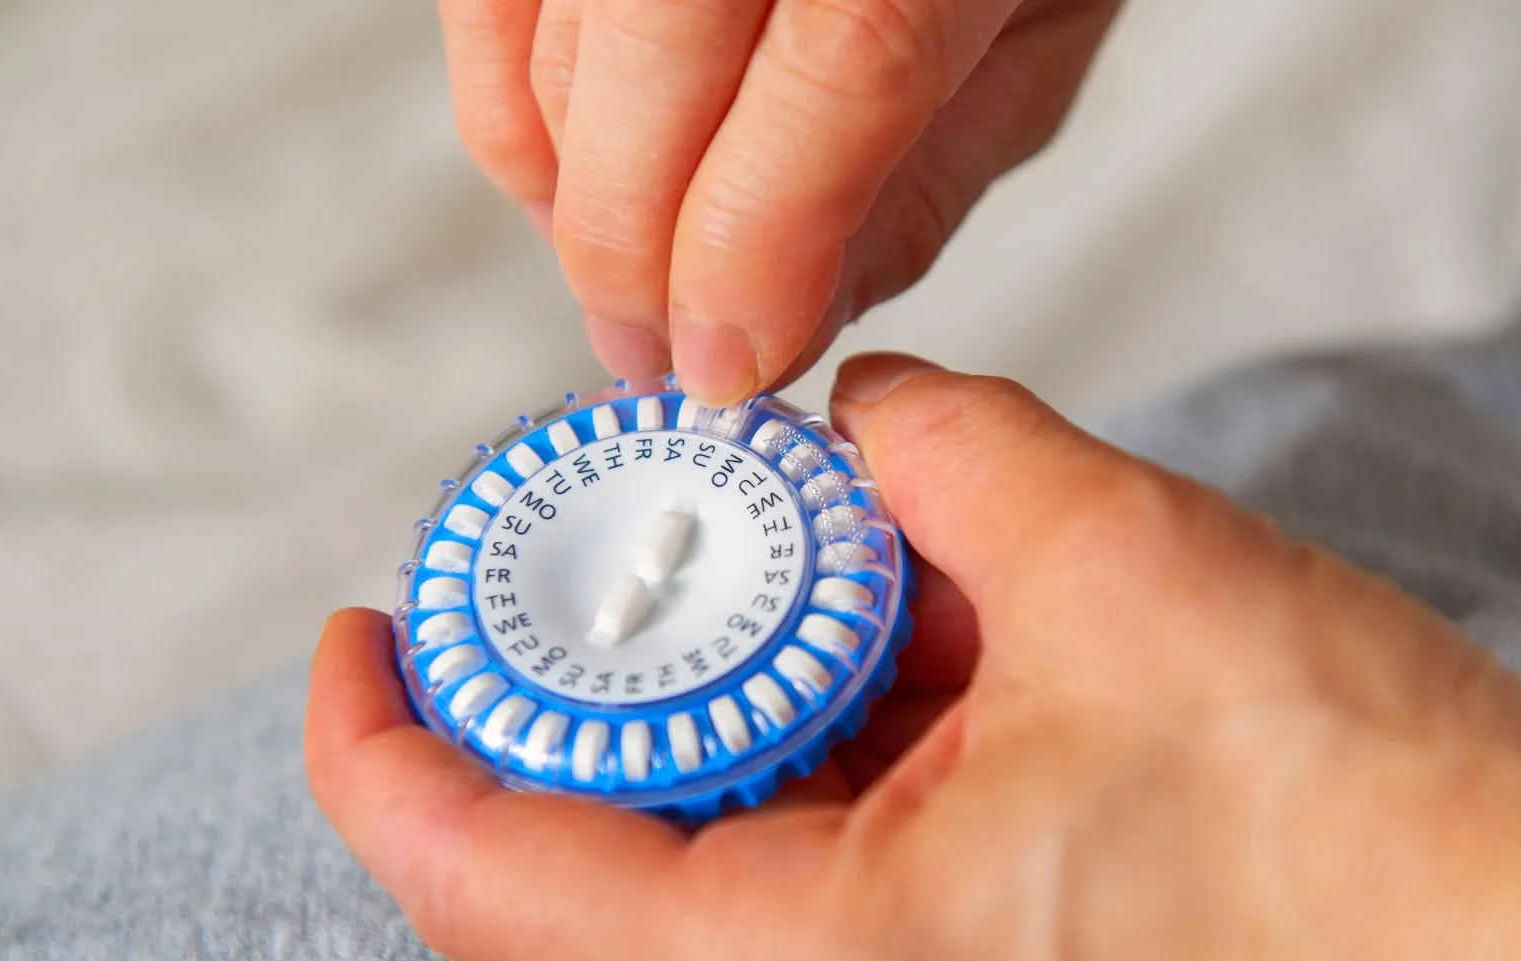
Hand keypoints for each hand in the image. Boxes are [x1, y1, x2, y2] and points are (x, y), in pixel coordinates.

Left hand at [307, 356, 1520, 960]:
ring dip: (773, 700)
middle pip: (618, 844)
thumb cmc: (1378, 850)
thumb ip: (951, 452)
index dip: (384, 728)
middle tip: (680, 535)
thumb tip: (869, 413)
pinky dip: (860, 758)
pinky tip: (944, 658)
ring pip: (747, 857)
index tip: (365, 621)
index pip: (482, 861)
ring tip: (860, 574)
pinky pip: (850, 887)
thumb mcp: (1131, 574)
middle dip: (636, 669)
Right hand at [438, 0, 1122, 401]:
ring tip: (626, 286)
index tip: (730, 365)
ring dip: (575, 206)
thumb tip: (784, 326)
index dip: (754, 259)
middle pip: (652, 78)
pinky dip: (510, 114)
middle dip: (636, 262)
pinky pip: (487, 11)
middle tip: (655, 355)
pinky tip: (568, 186)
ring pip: (552, 54)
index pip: (835, 79)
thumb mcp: (1033, 39)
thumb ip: (920, 186)